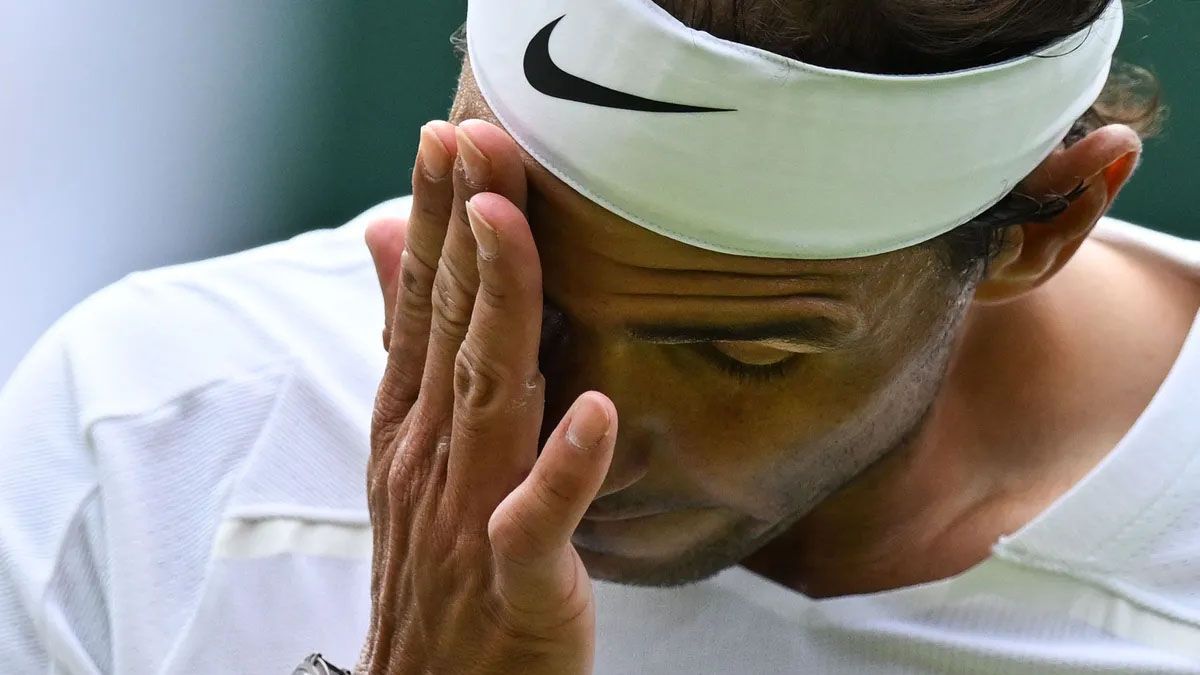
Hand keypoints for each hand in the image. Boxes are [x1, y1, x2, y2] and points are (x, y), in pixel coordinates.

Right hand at [358, 119, 617, 674]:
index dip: (431, 220)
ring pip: (487, 398)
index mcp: (411, 426)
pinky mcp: (517, 579)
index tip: (445, 139)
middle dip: (464, 228)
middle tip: (478, 140)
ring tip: (509, 226)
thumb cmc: (435, 564)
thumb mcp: (407, 450)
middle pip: (450, 327)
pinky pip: (538, 519)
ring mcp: (469, 516)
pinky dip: (564, 468)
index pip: (419, 306)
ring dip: (500, 309)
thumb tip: (381, 249)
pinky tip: (595, 411)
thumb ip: (406, 350)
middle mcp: (431, 457)